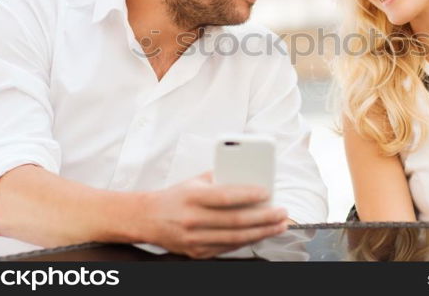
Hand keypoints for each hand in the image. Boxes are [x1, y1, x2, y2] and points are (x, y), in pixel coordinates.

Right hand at [136, 172, 287, 258]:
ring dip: (261, 232)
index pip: (225, 196)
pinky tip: (260, 234)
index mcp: (192, 196)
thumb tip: (249, 176)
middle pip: (235, 220)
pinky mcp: (197, 253)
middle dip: (264, 217)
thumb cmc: (175, 197)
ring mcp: (194, 239)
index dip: (248, 195)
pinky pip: (228, 248)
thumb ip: (220, 178)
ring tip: (278, 225)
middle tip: (281, 212)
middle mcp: (192, 219)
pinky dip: (247, 241)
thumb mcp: (194, 181)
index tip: (267, 192)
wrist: (147, 219)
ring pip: (235, 238)